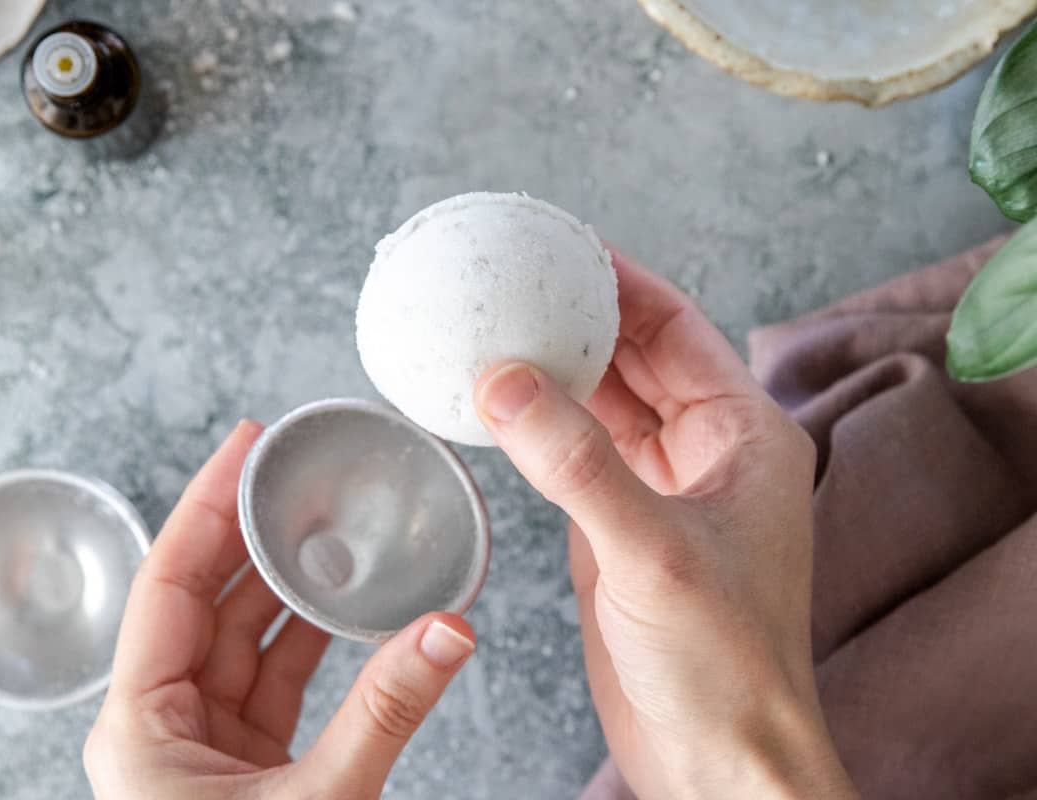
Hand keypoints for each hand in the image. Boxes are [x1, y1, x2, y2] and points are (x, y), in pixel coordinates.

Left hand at [85, 420, 476, 799]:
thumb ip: (387, 712)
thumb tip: (451, 631)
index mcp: (138, 726)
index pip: (167, 584)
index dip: (206, 505)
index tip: (244, 446)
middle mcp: (158, 724)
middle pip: (203, 600)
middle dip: (252, 534)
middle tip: (295, 473)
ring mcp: (199, 742)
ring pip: (241, 637)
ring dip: (285, 584)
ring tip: (327, 526)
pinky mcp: (240, 763)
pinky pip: (270, 678)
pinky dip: (307, 640)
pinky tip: (343, 603)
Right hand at [474, 253, 858, 798]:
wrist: (715, 754)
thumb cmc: (725, 662)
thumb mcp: (652, 550)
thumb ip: (577, 462)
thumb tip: (504, 382)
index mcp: (743, 435)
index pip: (677, 329)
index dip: (621, 281)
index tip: (561, 246)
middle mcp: (704, 452)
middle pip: (634, 357)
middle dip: (577, 317)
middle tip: (511, 280)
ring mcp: (658, 489)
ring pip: (600, 404)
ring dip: (552, 370)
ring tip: (492, 330)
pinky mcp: (618, 527)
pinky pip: (573, 455)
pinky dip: (535, 427)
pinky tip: (495, 407)